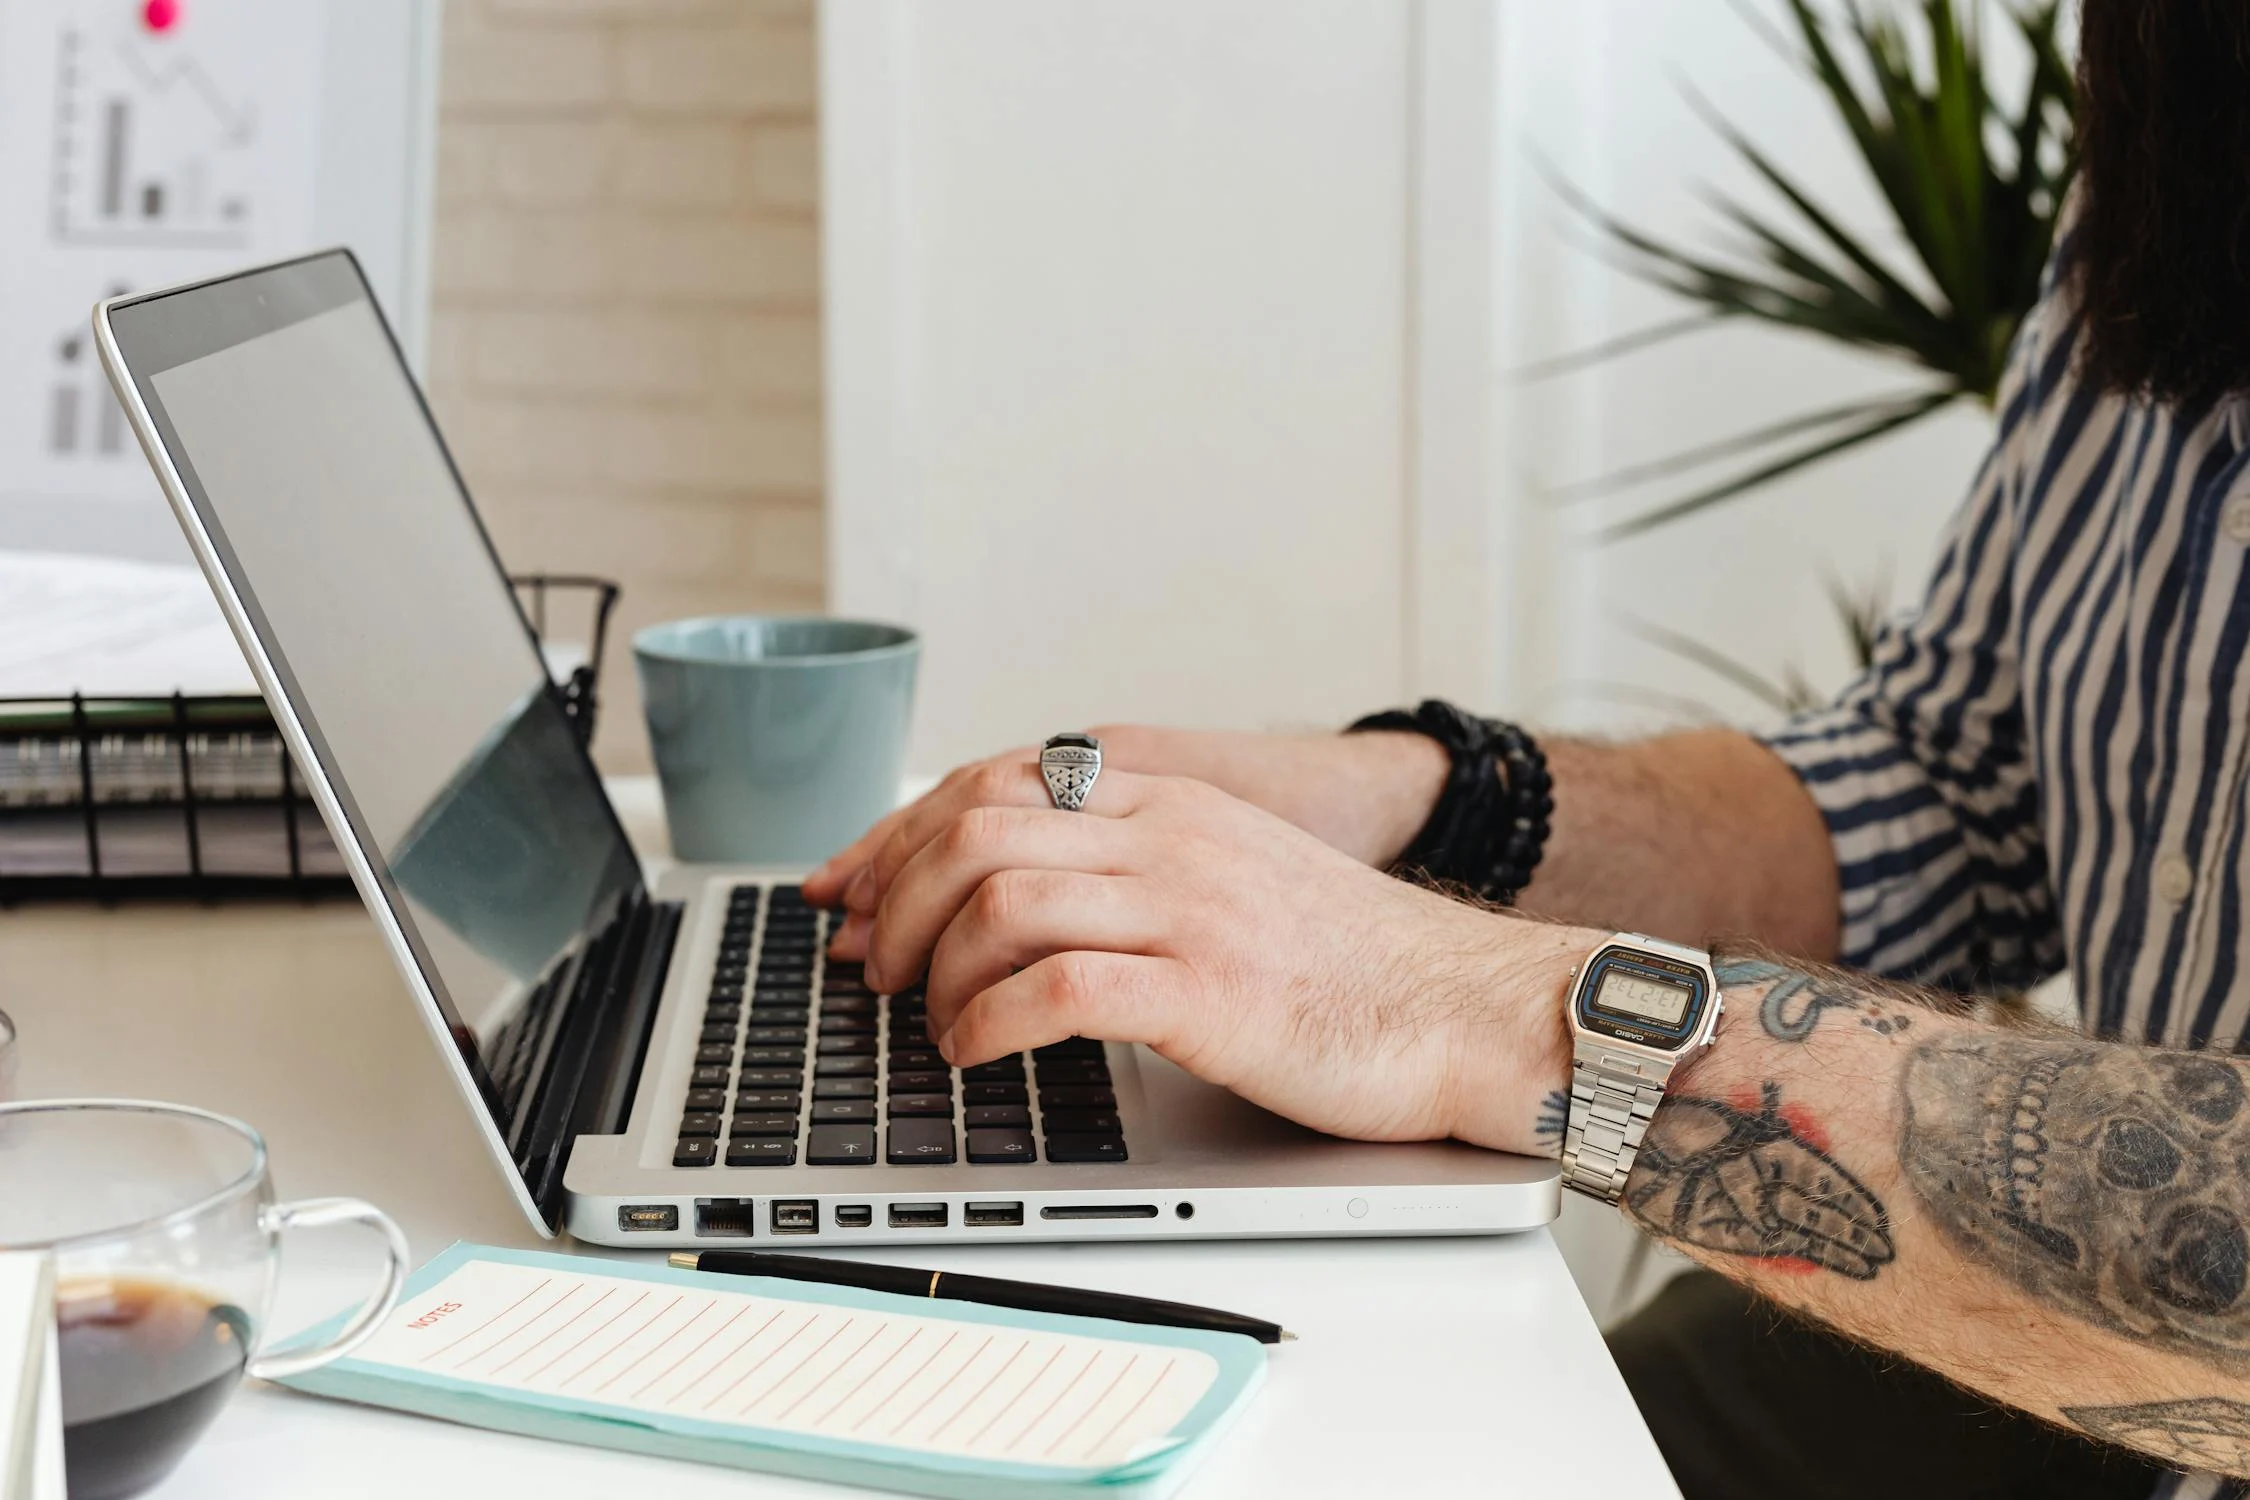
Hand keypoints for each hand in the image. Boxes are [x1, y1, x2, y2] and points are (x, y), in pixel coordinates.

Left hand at [833, 762, 1586, 1152]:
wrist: (1470, 1008)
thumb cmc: (1354, 964)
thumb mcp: (1236, 874)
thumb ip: (1139, 864)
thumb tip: (1020, 897)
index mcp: (1170, 801)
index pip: (995, 780)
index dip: (899, 834)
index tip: (845, 889)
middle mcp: (1171, 836)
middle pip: (976, 828)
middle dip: (895, 899)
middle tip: (869, 966)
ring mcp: (1191, 908)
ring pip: (1001, 899)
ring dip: (933, 967)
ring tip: (928, 1020)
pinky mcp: (1211, 990)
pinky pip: (1057, 987)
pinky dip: (987, 1022)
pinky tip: (976, 1052)